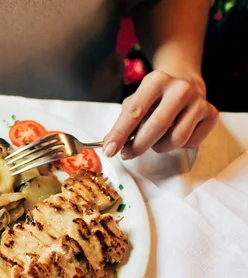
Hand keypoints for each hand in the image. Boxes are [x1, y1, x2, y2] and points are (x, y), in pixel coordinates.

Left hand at [102, 70, 217, 159]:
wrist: (185, 82)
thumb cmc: (154, 98)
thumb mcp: (136, 102)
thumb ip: (123, 122)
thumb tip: (109, 145)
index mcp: (156, 81)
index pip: (135, 112)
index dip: (120, 134)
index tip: (109, 151)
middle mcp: (180, 88)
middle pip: (157, 127)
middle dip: (139, 146)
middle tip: (127, 154)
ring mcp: (199, 101)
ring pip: (176, 139)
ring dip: (159, 146)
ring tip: (155, 140)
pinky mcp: (212, 113)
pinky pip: (191, 143)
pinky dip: (178, 145)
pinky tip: (174, 134)